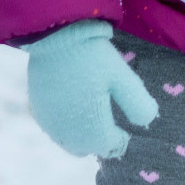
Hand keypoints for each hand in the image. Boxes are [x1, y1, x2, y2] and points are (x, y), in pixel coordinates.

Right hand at [23, 19, 158, 157]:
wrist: (56, 36)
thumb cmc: (94, 56)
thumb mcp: (123, 78)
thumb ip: (138, 103)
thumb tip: (147, 122)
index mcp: (91, 129)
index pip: (109, 147)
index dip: (120, 139)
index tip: (124, 128)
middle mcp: (68, 133)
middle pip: (87, 148)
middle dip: (99, 140)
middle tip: (108, 122)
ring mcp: (49, 123)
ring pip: (68, 142)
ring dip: (81, 135)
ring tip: (91, 114)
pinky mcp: (37, 110)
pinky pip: (54, 128)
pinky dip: (64, 124)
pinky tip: (72, 106)